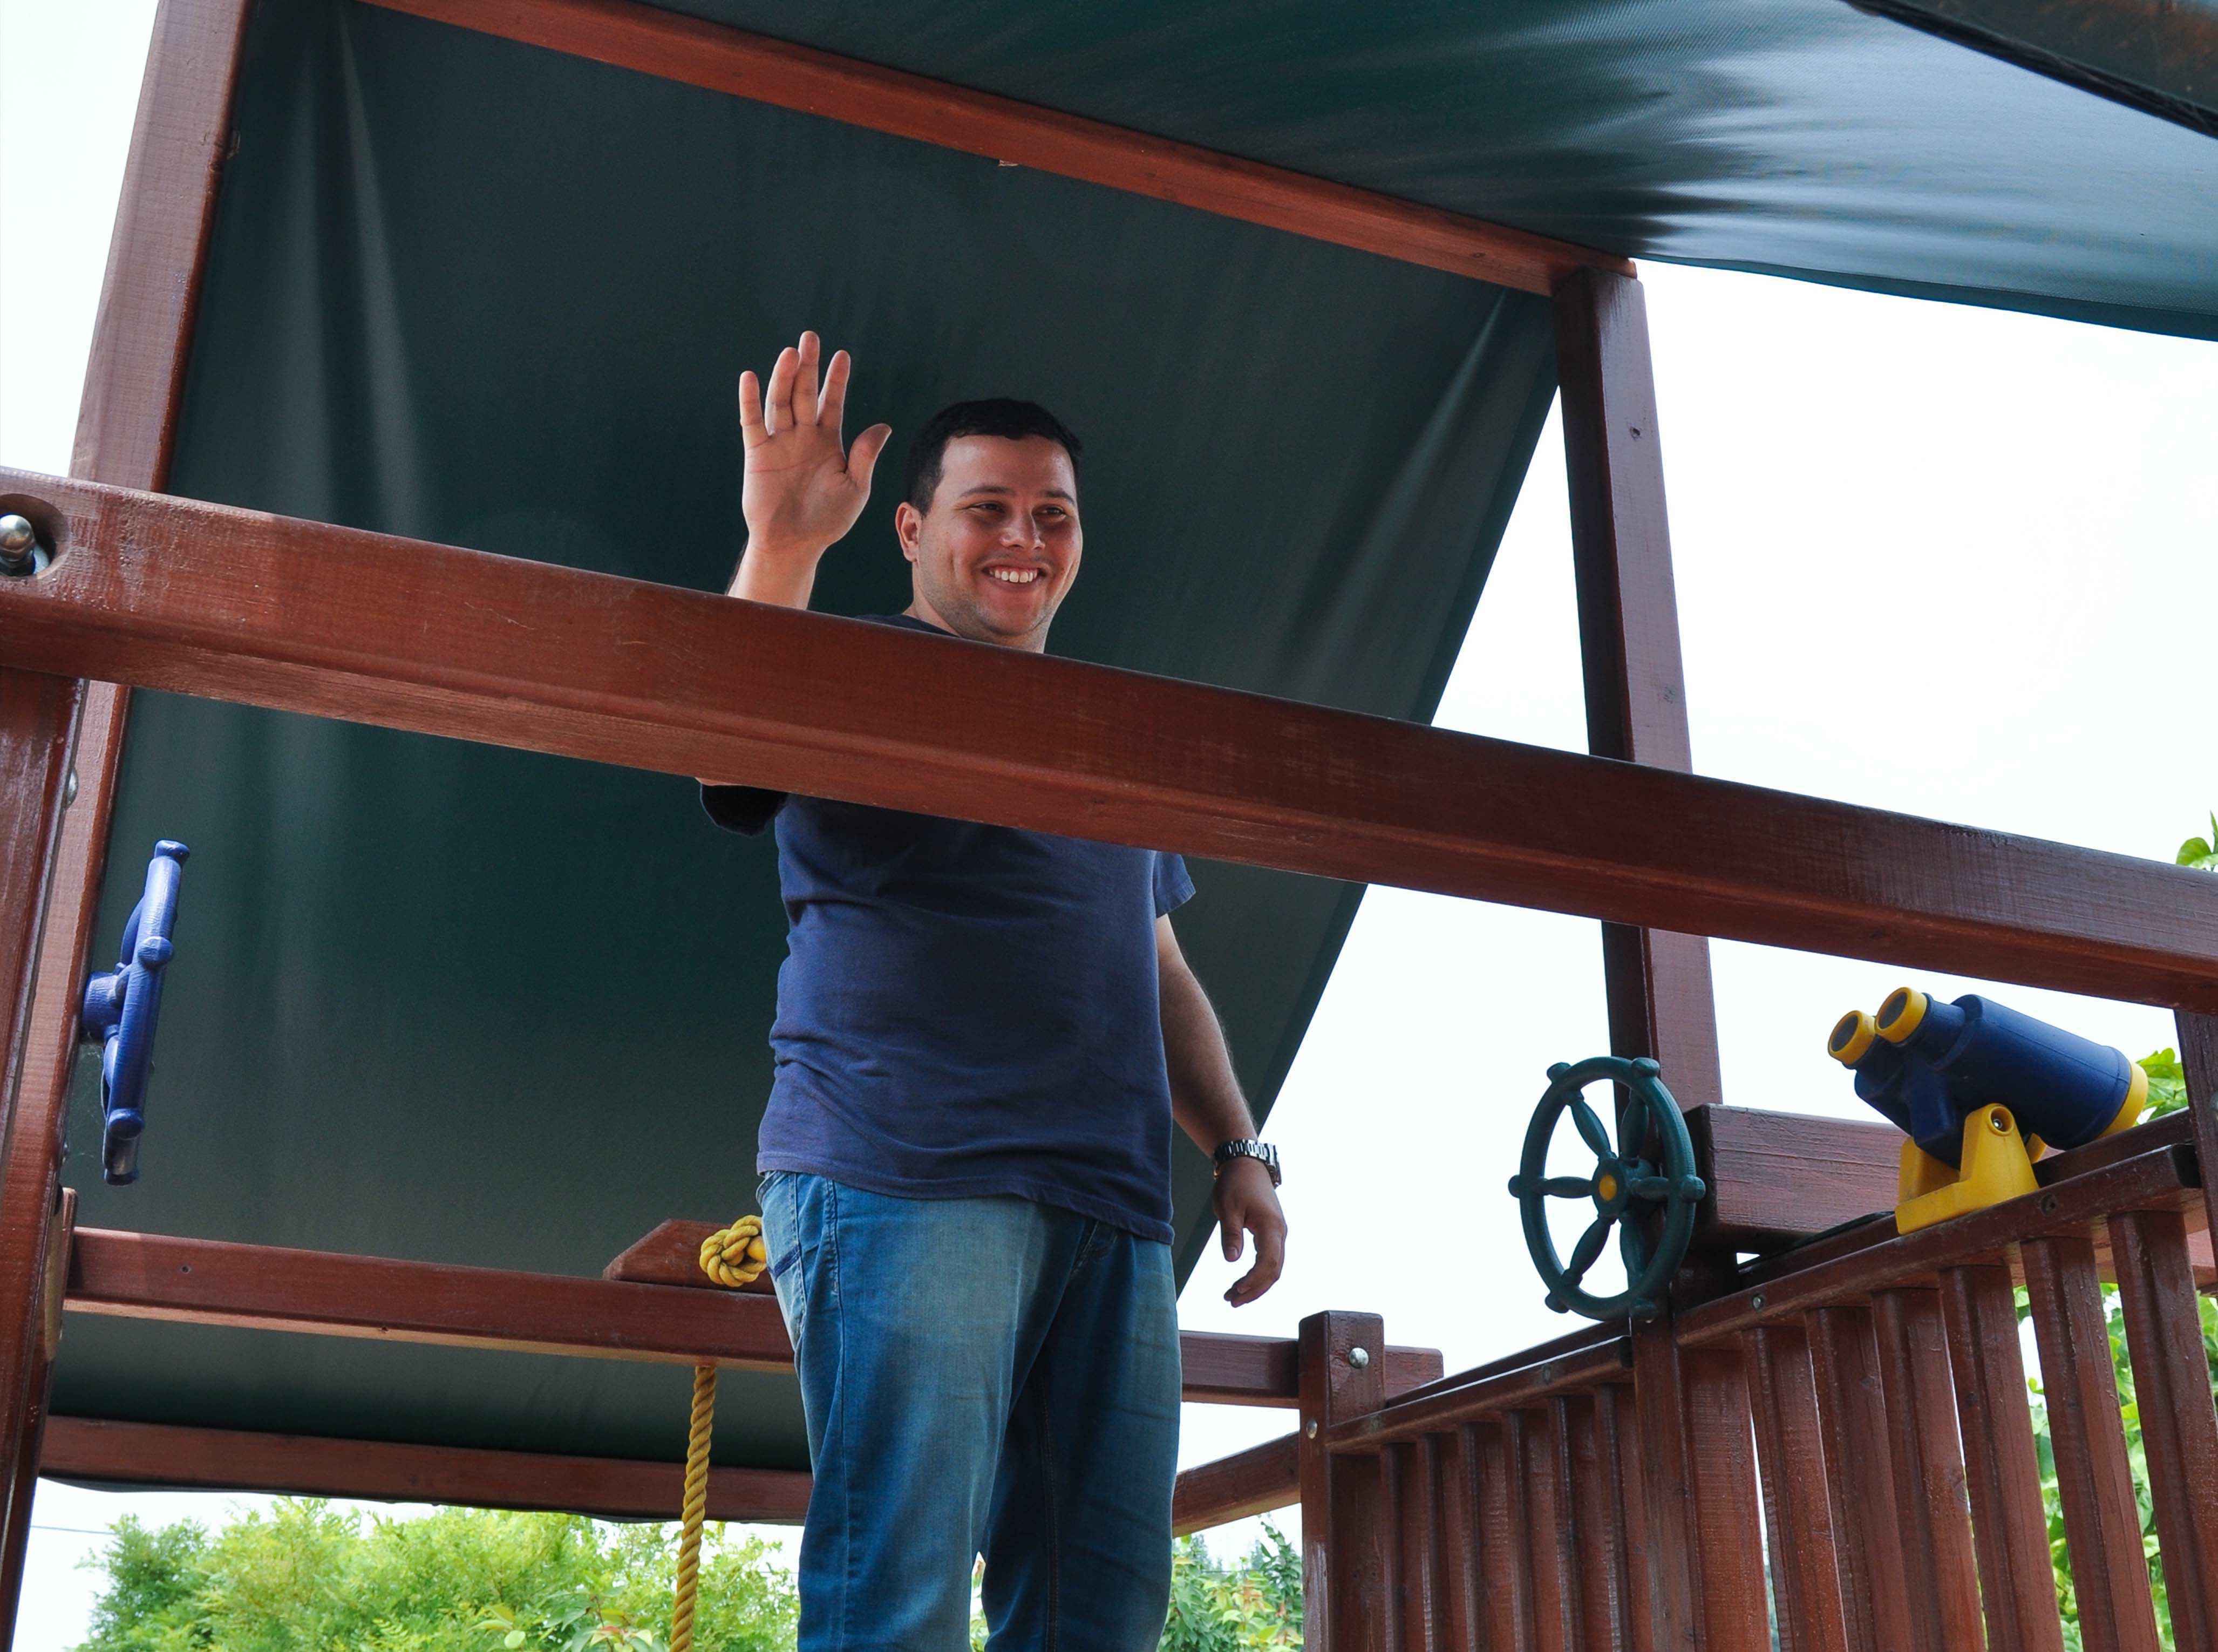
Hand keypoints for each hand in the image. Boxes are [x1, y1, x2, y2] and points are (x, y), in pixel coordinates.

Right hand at [737, 330, 892, 566]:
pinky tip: (749, 377)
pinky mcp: (757, 453)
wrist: (794, 543)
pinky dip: (750, 401)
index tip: (842, 356)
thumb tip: (883, 426)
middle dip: (808, 367)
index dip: (836, 380)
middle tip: (811, 337)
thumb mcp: (854, 488)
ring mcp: (779, 442)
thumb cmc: (828, 520)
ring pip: (781, 402)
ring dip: (784, 378)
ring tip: (790, 353)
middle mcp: (803, 436)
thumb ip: (865, 456)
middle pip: (805, 393)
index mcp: (828, 441)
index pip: (833, 403)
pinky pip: (752, 423)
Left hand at [1214, 1158, 1285, 1305]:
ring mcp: (1278, 1233)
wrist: (1245, 1164)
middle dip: (1254, 1290)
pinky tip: (1242, 1282)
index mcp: (1271, 1227)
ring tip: (1233, 1296)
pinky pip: (1269, 1259)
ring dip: (1255, 1285)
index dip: (1253, 1282)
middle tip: (1231, 1301)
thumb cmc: (1235, 1183)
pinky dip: (1257, 1274)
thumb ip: (1231, 1234)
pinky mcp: (1272, 1232)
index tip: (1235, 1292)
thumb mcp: (1227, 1208)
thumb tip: (1232, 1261)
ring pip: (1273, 1267)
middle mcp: (1280, 1233)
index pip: (1268, 1264)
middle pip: (1273, 1271)